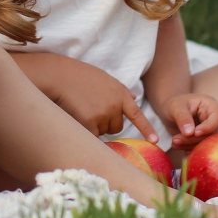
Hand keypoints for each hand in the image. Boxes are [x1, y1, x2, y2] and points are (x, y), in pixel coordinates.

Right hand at [19, 53, 159, 142]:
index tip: (156, 141)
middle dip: (106, 122)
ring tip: (83, 107)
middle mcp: (115, 106)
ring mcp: (103, 115)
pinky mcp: (91, 123)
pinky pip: (92, 136)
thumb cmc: (80, 75)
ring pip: (102, 131)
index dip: (146, 128)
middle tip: (92, 107)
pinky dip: (86, 130)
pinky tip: (78, 115)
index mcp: (121, 94)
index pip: (137, 115)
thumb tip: (134, 97)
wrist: (61, 75)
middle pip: (116, 127)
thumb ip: (120, 89)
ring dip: (94, 125)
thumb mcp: (105, 78)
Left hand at [159, 93, 217, 148]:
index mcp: (212, 106)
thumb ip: (183, 117)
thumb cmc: (175, 105)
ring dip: (190, 146)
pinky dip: (189, 149)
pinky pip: (201, 149)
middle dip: (194, 139)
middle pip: (213, 134)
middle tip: (176, 140)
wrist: (171, 112)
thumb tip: (189, 133)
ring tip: (174, 143)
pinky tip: (177, 146)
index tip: (194, 133)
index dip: (208, 127)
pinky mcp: (205, 141)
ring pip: (207, 144)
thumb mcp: (175, 107)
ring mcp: (211, 132)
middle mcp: (215, 120)